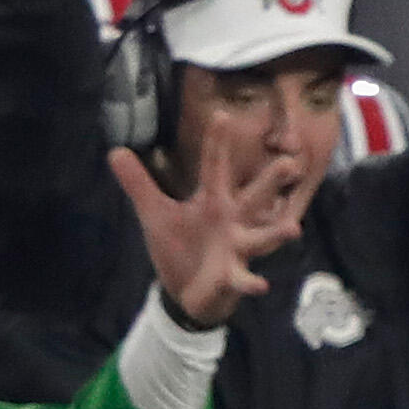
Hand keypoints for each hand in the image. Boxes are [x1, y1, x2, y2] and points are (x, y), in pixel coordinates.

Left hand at [111, 113, 305, 329]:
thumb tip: (115, 150)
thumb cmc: (180, 249)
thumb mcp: (156, 214)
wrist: (187, 294)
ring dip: (277, 233)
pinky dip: (251, 283)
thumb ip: (139, 183)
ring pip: (261, 237)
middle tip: (290, 162)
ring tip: (293, 229)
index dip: (218, 143)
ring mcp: (237, 249)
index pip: (217, 167)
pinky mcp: (233, 277)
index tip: (223, 114)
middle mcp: (233, 221)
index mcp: (214, 202)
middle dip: (272, 181)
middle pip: (255, 197)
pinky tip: (260, 284)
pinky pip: (244, 280)